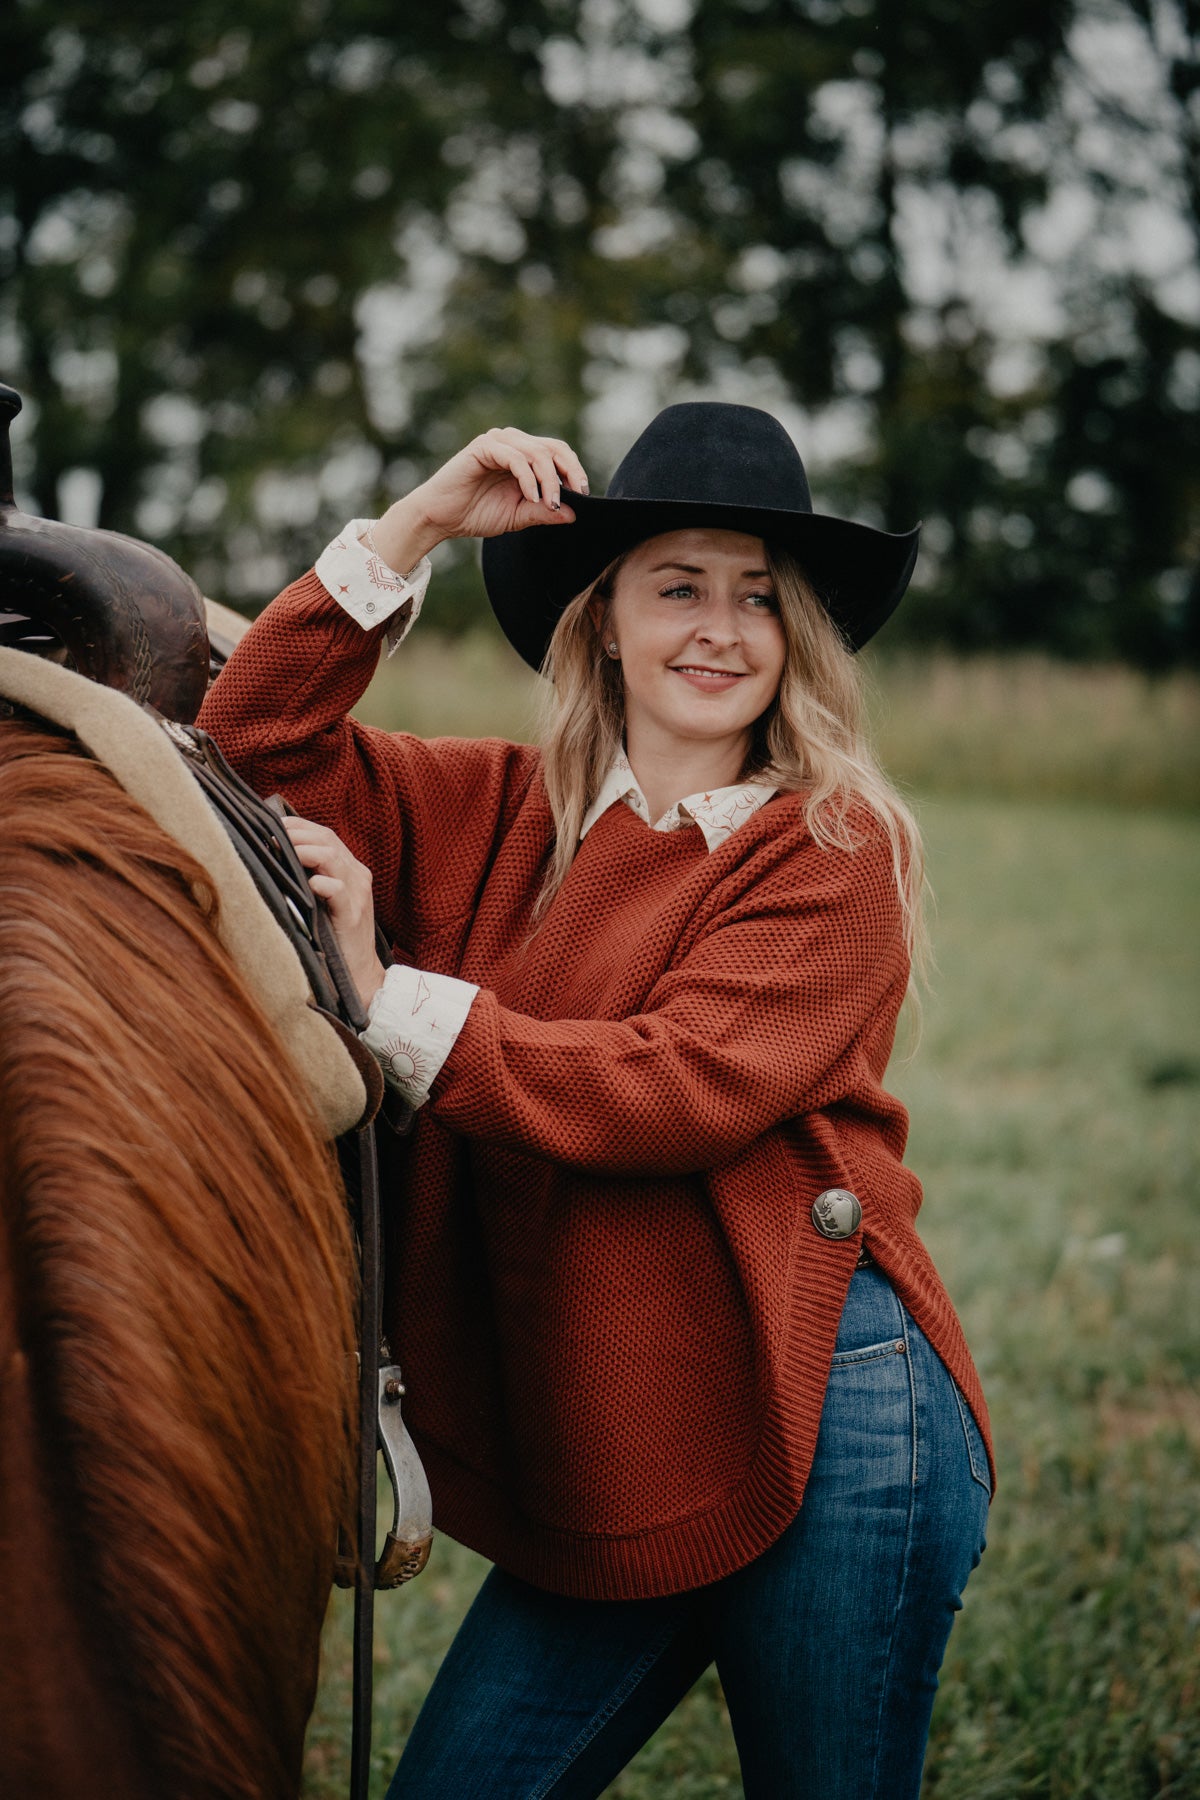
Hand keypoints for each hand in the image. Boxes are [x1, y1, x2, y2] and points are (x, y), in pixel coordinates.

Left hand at [283, 815, 384, 1010]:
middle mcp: (357, 876)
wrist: (358, 974)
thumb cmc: (333, 937)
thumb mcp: (322, 901)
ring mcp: (358, 894)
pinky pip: (338, 890)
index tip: (271, 825)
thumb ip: (308, 877)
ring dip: (304, 852)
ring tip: (283, 852)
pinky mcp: (353, 915)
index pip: (324, 834)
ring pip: (332, 858)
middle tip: (270, 836)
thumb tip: (272, 856)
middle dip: (296, 833)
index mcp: (350, 869)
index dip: (298, 826)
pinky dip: (321, 883)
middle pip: (327, 839)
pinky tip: (306, 885)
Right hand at [370, 428, 588, 571]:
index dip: (575, 471)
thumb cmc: (475, 514)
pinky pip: (516, 458)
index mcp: (524, 455)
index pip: (558, 453)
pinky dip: (528, 479)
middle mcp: (513, 442)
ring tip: (550, 504)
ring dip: (549, 480)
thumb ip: (544, 512)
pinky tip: (531, 497)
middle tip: (577, 496)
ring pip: (537, 453)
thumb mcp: (518, 516)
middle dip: (569, 472)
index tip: (584, 496)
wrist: (441, 517)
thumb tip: (575, 514)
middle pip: (554, 447)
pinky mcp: (484, 447)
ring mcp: (498, 442)